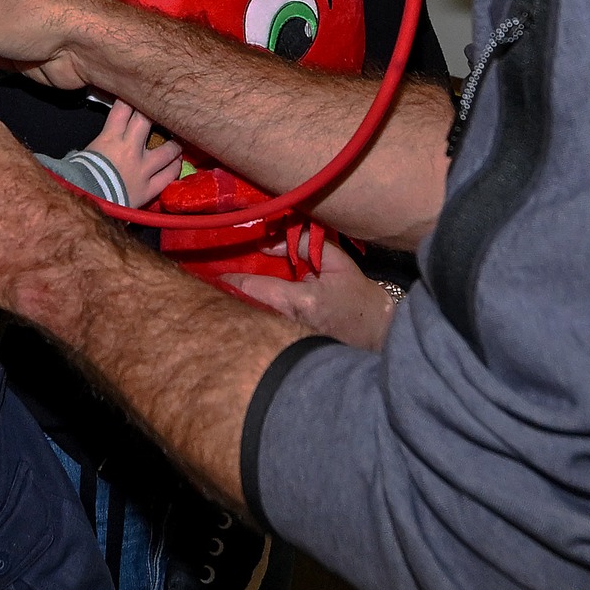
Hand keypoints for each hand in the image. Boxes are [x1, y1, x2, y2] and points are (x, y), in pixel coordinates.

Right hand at [83, 99, 183, 208]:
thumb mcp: (84, 153)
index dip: (131, 99)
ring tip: (178, 143)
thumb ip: (100, 143)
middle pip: (147, 122)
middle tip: (164, 111)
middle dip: (155, 114)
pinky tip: (177, 164)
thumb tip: (103, 141)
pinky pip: (168, 176)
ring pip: (167, 151)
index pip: (123, 109)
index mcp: (110, 137)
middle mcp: (130, 148)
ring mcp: (142, 169)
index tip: (139, 93)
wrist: (83, 202)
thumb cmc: (77, 177)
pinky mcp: (148, 188)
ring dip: (174, 145)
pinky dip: (174, 168)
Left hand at [223, 239, 399, 350]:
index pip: (258, 288)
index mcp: (303, 300)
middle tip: (212, 284)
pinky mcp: (291, 345)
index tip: (220, 275)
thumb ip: (306, 247)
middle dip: (233, 296)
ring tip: (224, 294)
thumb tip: (269, 244)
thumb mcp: (338, 263)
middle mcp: (291, 322)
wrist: (377, 332)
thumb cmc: (358, 297)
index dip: (236, 281)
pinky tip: (246, 309)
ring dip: (242, 306)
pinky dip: (256, 316)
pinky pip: (267, 326)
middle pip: (249, 308)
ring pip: (256, 319)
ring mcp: (290, 337)